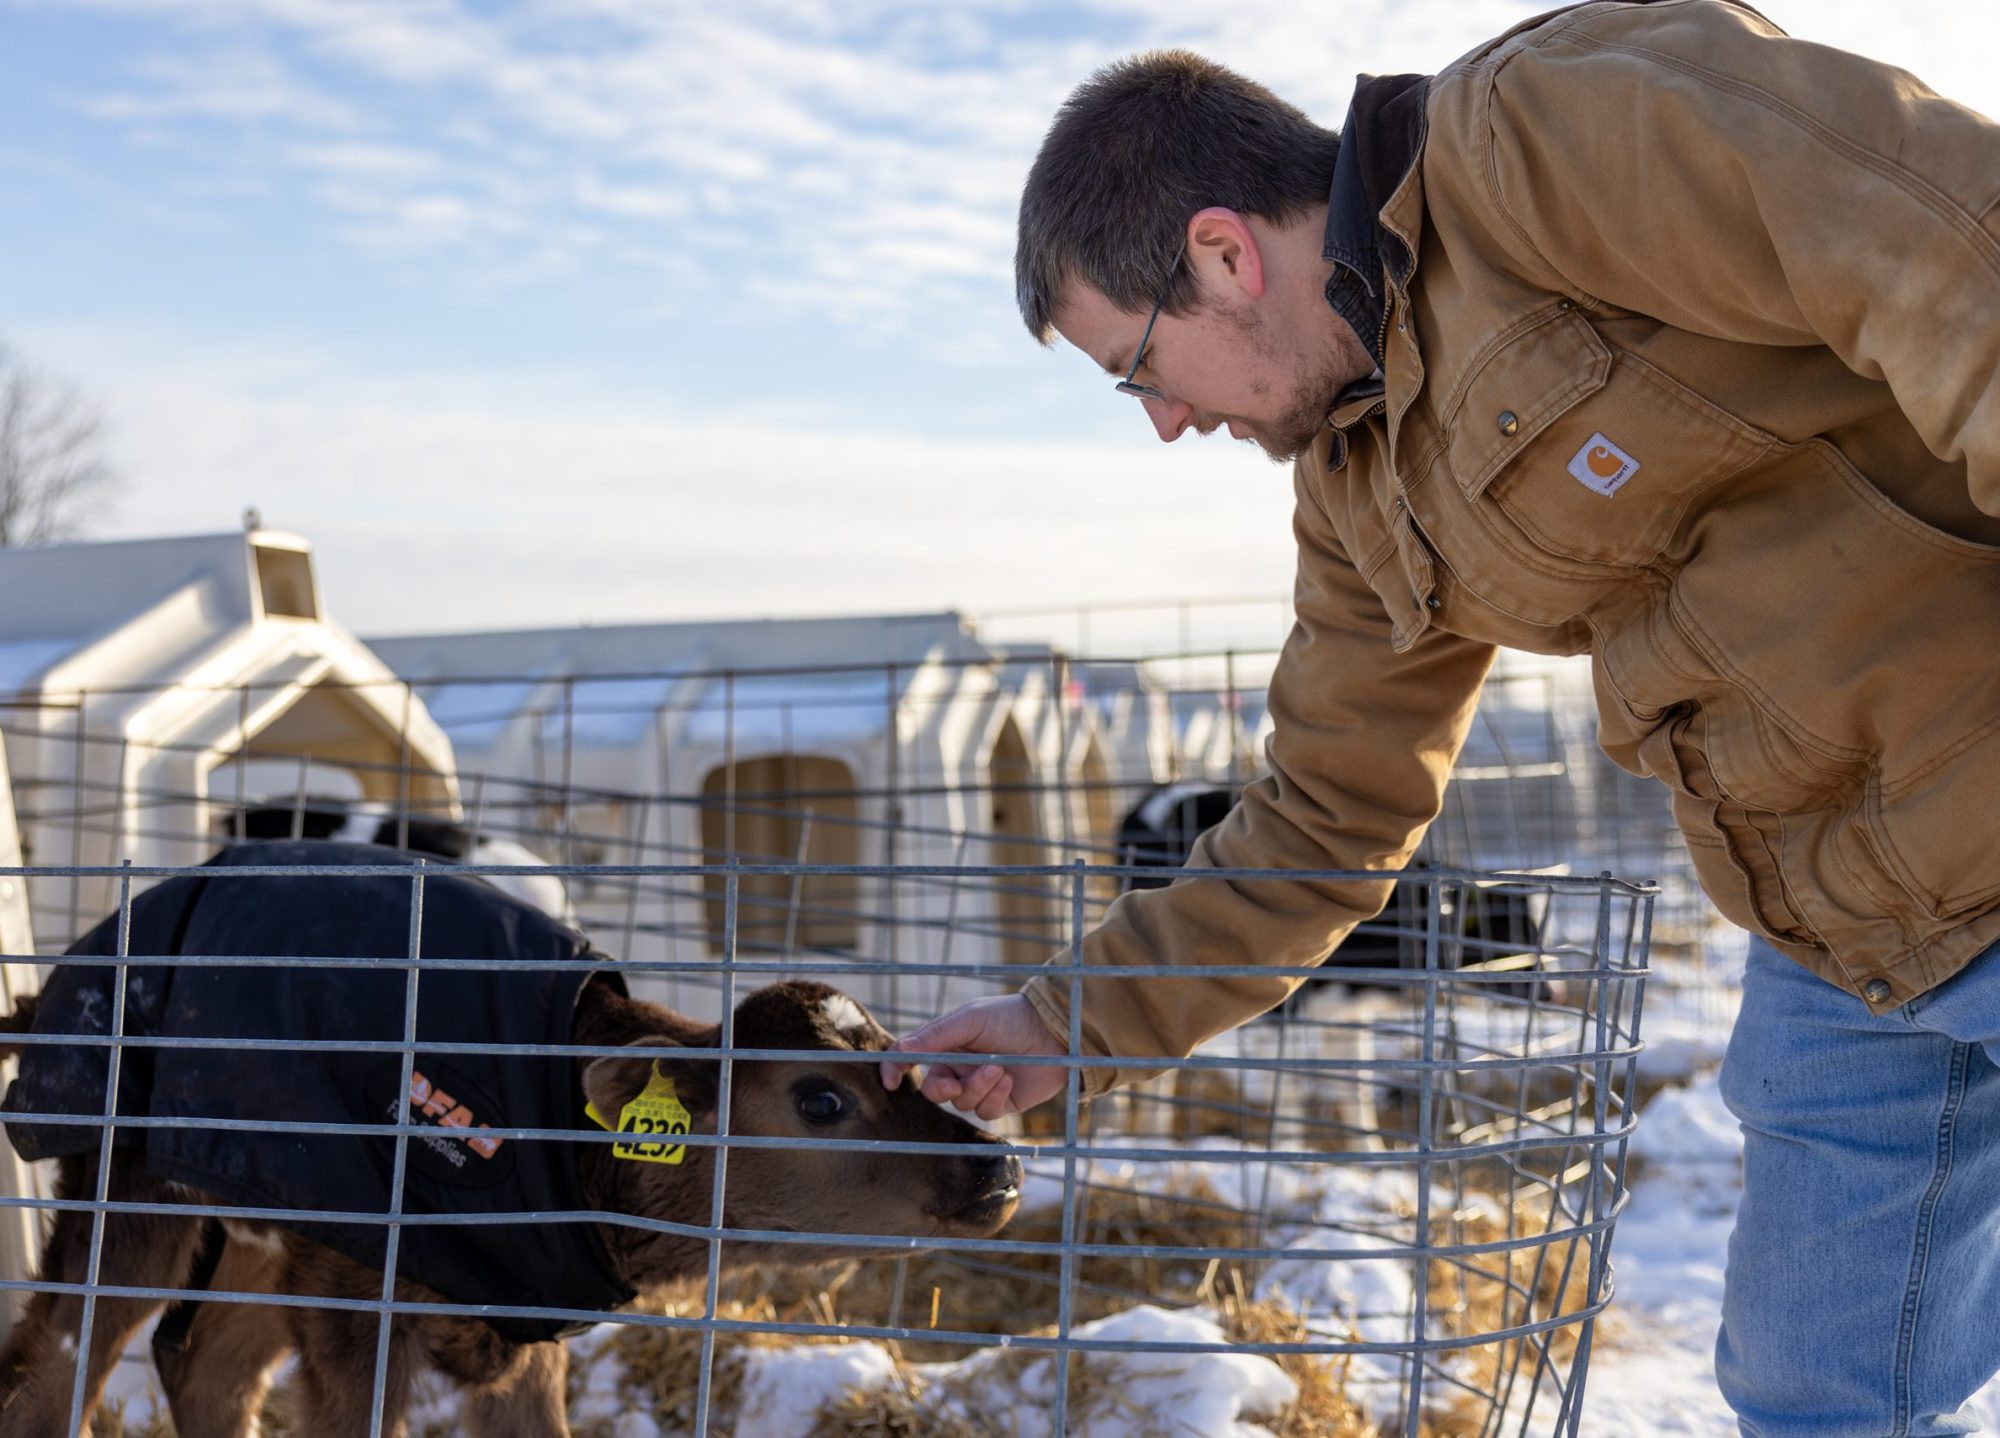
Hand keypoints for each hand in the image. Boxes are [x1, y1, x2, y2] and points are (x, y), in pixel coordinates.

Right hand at [877, 994, 1072, 1120]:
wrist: (1054, 1032)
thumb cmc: (1009, 1017)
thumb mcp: (969, 1020)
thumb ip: (934, 1036)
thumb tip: (898, 1051)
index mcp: (946, 1044)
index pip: (911, 1059)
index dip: (895, 1070)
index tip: (890, 1081)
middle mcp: (959, 1067)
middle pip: (934, 1091)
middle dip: (942, 1089)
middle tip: (955, 1084)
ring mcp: (979, 1086)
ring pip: (961, 1103)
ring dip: (978, 1088)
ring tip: (999, 1069)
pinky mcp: (1000, 1102)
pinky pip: (984, 1112)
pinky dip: (995, 1097)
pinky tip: (1010, 1080)